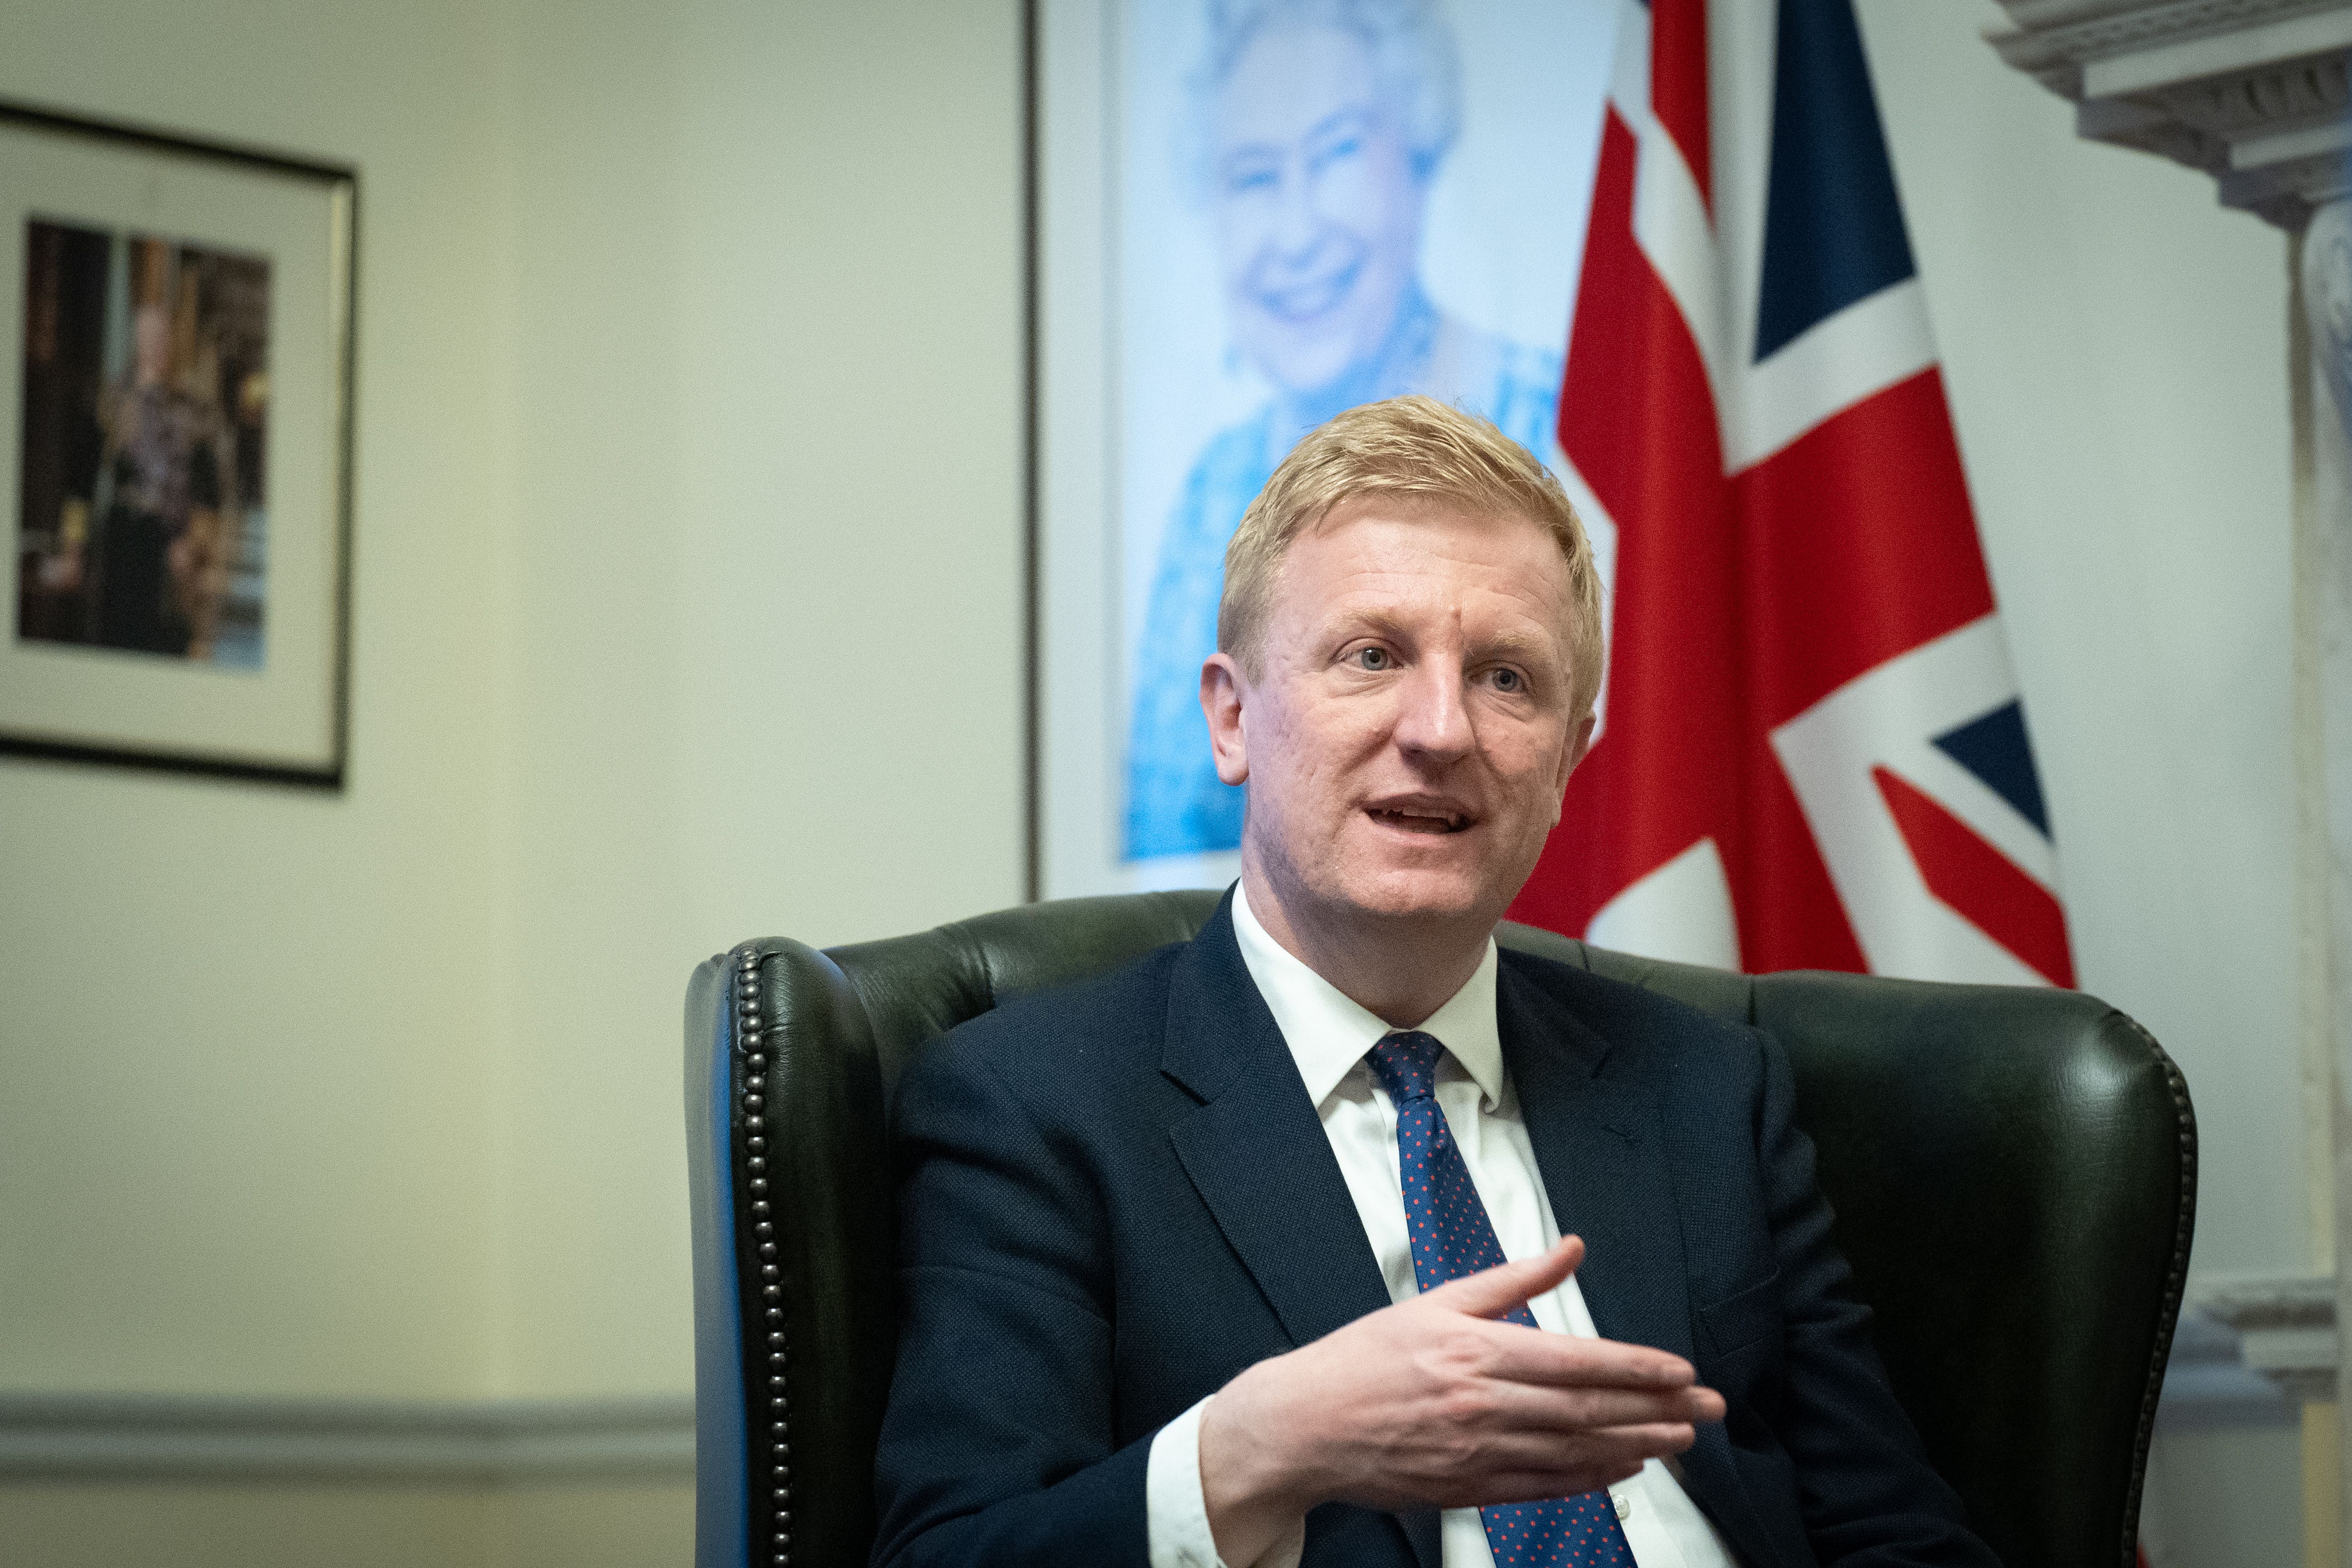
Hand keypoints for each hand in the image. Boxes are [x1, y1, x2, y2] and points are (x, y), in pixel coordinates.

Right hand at [1197, 1236, 1723, 1564]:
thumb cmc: (1363, 1359)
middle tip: (1707, 1409)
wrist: (1305, 1424)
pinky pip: (1544, 1487)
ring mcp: (1476, 1452)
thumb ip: (1511, 1279)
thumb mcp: (1436, 1301)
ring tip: (1680, 1440)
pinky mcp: (1467, 1488)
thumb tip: (1569, 1248)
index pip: (1577, 1360)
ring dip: (1635, 1446)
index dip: (1636, 1368)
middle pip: (1587, 1410)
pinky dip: (1590, 1480)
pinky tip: (1621, 1469)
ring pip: (1574, 1452)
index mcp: (1475, 1350)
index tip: (1680, 1372)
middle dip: (1656, 1410)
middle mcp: (1482, 1404)